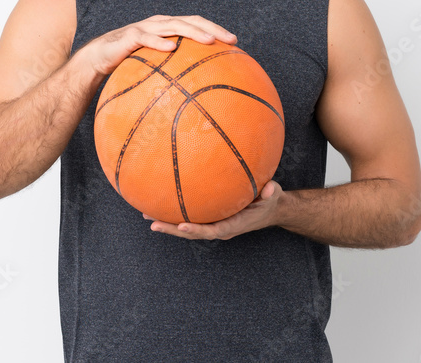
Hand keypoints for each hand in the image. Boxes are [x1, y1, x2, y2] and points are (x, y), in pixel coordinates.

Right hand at [77, 14, 236, 75]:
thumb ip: (173, 70)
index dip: (216, 29)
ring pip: (173, 25)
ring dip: (192, 32)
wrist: (99, 58)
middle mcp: (159, 23)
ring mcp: (145, 28)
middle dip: (212, 28)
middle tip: (230, 40)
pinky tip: (171, 48)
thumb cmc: (130, 62)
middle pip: (190, 21)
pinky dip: (159, 41)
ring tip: (209, 40)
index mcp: (168, 27)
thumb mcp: (155, 65)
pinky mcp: (129, 36)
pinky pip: (146, 38)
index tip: (235, 42)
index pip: (196, 24)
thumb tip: (197, 93)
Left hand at [146, 181, 283, 240]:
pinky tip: (161, 203)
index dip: (196, 230)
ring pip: (188, 227)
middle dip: (172, 229)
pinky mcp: (211, 218)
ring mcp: (214, 224)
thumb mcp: (273, 196)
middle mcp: (220, 228)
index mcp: (233, 225)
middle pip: (193, 232)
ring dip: (167, 223)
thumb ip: (271, 193)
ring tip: (147, 214)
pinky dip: (176, 213)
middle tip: (152, 223)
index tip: (181, 226)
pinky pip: (191, 217)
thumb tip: (271, 188)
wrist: (270, 209)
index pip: (212, 231)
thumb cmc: (270, 200)